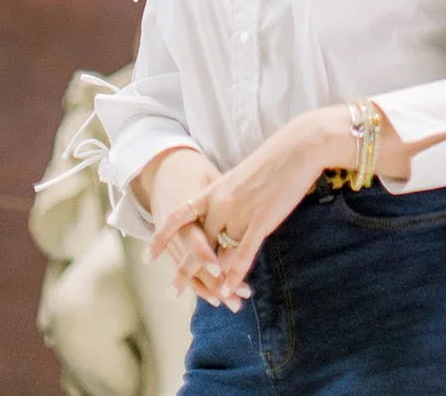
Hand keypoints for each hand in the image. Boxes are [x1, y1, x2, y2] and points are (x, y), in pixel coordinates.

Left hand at [148, 111, 328, 298]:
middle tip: (172, 291)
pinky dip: (236, 275)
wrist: (298, 146)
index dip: (162, 237)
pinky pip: (243, 254)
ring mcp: (240, 212)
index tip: (148, 256)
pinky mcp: (261, 220)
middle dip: (186, 269)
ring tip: (207, 300)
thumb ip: (227, 197)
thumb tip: (221, 217)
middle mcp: (221, 203)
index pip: (179, 217)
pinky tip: (230, 290)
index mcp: (214, 189)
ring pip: (220, 253)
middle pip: (197, 243)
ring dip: (214, 280)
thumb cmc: (273, 159)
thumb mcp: (240, 177)